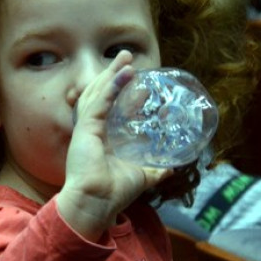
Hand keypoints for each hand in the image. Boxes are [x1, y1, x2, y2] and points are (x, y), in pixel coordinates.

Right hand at [58, 52, 171, 240]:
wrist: (97, 204)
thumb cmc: (114, 193)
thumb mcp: (141, 176)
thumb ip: (155, 169)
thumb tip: (173, 167)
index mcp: (101, 138)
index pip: (108, 105)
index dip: (119, 88)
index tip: (134, 75)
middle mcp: (92, 130)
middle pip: (100, 94)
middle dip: (112, 74)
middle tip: (126, 56)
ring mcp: (87, 129)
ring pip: (97, 94)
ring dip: (111, 74)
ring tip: (124, 58)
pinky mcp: (86, 131)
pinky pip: (99, 103)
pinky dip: (111, 87)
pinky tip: (123, 74)